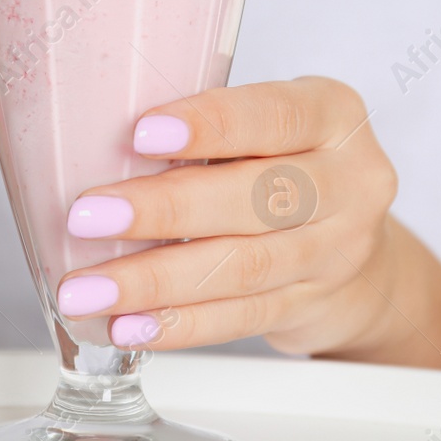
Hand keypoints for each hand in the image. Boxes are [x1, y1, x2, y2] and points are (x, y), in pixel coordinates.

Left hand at [58, 77, 401, 356]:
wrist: (352, 243)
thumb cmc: (281, 162)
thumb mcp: (263, 124)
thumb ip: (206, 129)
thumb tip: (93, 141)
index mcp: (334, 115)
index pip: (274, 115)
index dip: (211, 124)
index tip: (142, 134)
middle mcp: (350, 182)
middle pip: (257, 198)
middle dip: (164, 209)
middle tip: (89, 216)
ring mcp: (335, 251)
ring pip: (244, 268)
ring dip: (155, 281)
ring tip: (88, 288)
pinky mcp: (310, 304)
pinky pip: (240, 318)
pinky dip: (179, 324)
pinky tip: (130, 324)